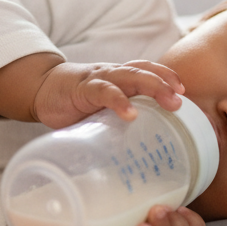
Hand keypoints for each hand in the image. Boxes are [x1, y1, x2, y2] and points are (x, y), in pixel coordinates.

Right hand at [30, 60, 183, 128]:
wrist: (42, 89)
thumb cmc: (77, 102)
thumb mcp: (101, 110)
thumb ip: (119, 123)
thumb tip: (140, 156)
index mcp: (120, 78)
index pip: (147, 69)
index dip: (167, 75)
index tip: (184, 91)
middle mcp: (113, 74)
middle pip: (144, 71)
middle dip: (165, 83)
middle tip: (181, 101)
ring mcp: (99, 79)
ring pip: (131, 76)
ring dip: (152, 86)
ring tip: (169, 102)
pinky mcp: (82, 89)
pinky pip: (104, 91)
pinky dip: (119, 101)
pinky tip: (130, 114)